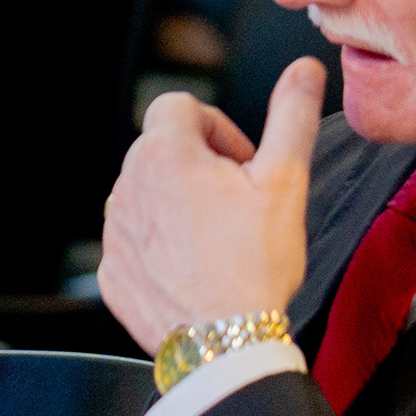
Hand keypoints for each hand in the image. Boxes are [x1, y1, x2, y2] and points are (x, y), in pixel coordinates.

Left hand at [98, 57, 322, 351]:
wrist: (227, 344)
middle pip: (162, 150)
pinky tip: (195, 269)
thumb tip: (304, 71)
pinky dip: (161, 248)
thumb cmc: (256, 265)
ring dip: (178, 205)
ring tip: (219, 240)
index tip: (243, 164)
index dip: (217, 128)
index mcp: (164, 154)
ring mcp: (113, 230)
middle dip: (201, 166)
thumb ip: (292, 116)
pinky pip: (133, 242)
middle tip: (240, 205)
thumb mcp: (285, 182)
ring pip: (146, 195)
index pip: (178, 106)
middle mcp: (126, 185)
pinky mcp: (111, 270)